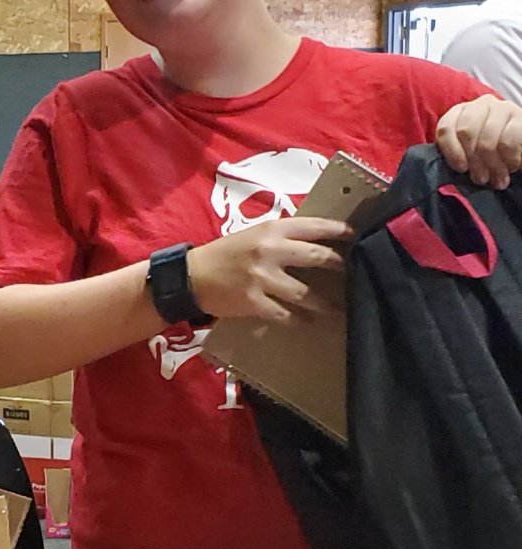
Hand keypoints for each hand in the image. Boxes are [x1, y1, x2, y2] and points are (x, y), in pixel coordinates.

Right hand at [187, 217, 350, 322]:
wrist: (191, 276)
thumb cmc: (225, 253)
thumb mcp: (252, 235)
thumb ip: (280, 236)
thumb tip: (315, 239)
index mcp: (270, 230)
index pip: (312, 226)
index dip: (338, 230)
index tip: (356, 235)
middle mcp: (268, 251)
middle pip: (316, 257)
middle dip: (339, 266)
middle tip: (354, 273)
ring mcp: (261, 278)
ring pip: (305, 294)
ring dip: (325, 304)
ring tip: (339, 309)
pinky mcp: (253, 302)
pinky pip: (284, 314)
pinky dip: (298, 320)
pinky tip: (308, 322)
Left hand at [435, 94, 521, 189]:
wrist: (519, 143)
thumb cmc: (490, 151)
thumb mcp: (469, 150)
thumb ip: (457, 153)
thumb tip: (453, 172)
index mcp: (460, 112)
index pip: (446, 128)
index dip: (450, 151)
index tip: (461, 169)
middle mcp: (481, 105)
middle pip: (466, 133)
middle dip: (473, 161)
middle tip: (480, 179)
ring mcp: (502, 109)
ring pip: (487, 140)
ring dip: (492, 165)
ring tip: (496, 179)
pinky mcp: (521, 118)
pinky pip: (509, 142)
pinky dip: (509, 160)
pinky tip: (511, 167)